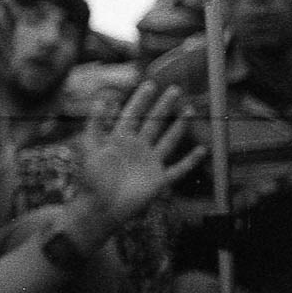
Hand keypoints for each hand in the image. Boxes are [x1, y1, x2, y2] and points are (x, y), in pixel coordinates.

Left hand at [75, 81, 206, 239]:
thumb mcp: (89, 149)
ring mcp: (150, 163)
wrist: (100, 208)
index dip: (140, 100)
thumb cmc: (92, 180)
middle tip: (174, 90)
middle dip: (163, 106)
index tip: (150, 84)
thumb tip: (101, 100)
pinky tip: (202, 150)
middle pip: (153, 123)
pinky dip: (190, 161)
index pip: (133, 114)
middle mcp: (137, 148)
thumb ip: (95, 125)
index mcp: (120, 140)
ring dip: (178, 127)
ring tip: (188, 110)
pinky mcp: (159, 180)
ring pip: (168, 141)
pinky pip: (178, 169)